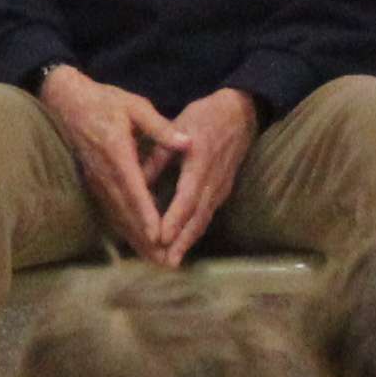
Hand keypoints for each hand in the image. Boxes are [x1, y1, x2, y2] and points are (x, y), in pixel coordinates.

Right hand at [33, 65, 181, 257]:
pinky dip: (123, 228)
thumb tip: (187, 142)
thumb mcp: (135, 106)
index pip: (134, 188)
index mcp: (117, 152)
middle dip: (144, 237)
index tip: (158, 235)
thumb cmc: (104, 100)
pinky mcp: (93, 181)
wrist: (66, 101)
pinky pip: (109, 209)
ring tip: (154, 260)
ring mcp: (96, 178)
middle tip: (163, 261)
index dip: (146, 213)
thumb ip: (160, 127)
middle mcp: (104, 171)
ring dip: (134, 238)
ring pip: (116, 214)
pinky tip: (135, 242)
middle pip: (125, 210)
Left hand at [148, 90, 257, 265]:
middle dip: (182, 241)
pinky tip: (183, 242)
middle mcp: (214, 180)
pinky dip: (195, 231)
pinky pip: (208, 214)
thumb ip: (157, 154)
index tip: (160, 237)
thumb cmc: (203, 117)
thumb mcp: (177, 127)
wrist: (241, 114)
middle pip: (198, 216)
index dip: (174, 219)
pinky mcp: (223, 190)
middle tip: (166, 262)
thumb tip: (135, 178)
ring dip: (189, 241)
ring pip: (204, 219)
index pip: (187, 197)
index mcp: (200, 163)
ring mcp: (221, 187)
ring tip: (173, 260)